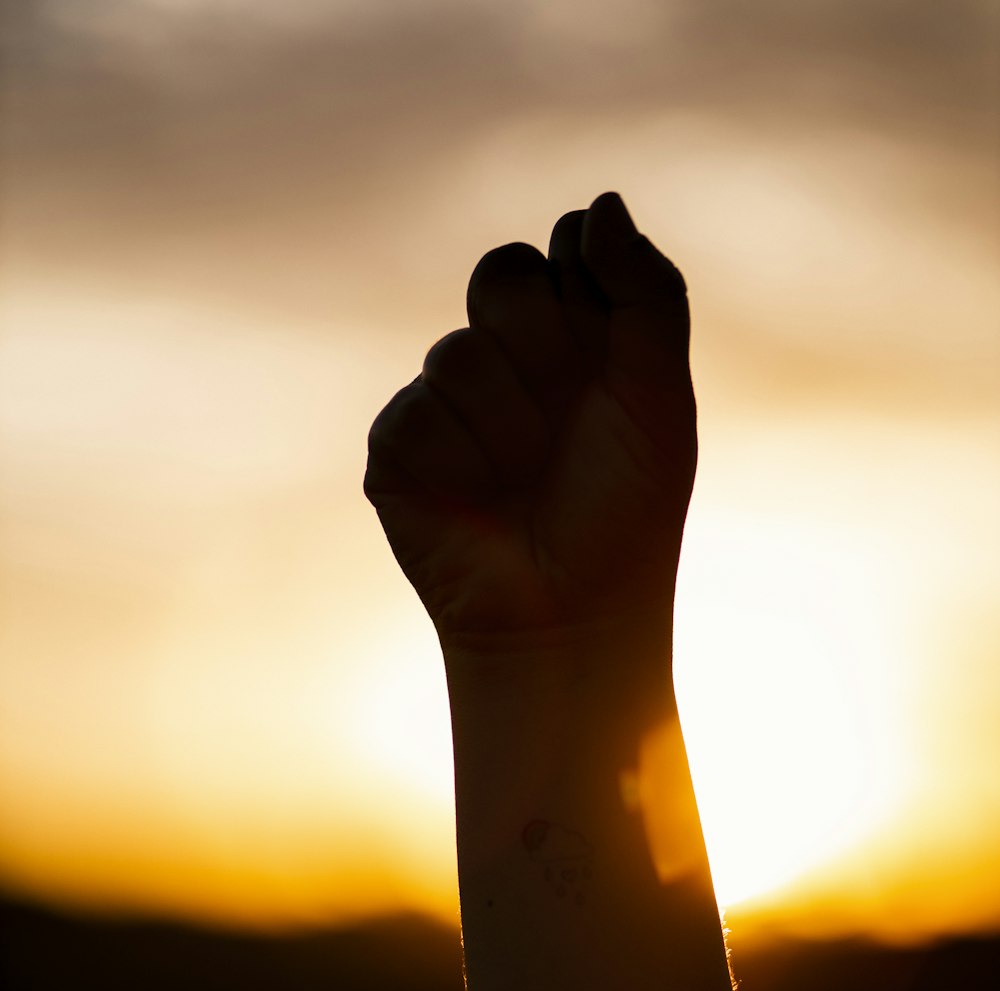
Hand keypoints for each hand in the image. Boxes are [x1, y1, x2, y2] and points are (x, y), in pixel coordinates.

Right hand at [364, 192, 696, 654]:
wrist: (571, 616)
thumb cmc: (626, 513)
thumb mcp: (660, 395)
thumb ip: (646, 292)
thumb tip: (601, 204)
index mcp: (571, 337)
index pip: (560, 250)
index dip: (585, 289)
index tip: (607, 353)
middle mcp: (505, 360)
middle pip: (502, 273)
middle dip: (547, 345)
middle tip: (569, 416)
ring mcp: (446, 403)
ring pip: (459, 351)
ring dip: (511, 426)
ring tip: (527, 482)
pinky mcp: (398, 449)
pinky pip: (417, 413)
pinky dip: (462, 463)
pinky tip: (478, 504)